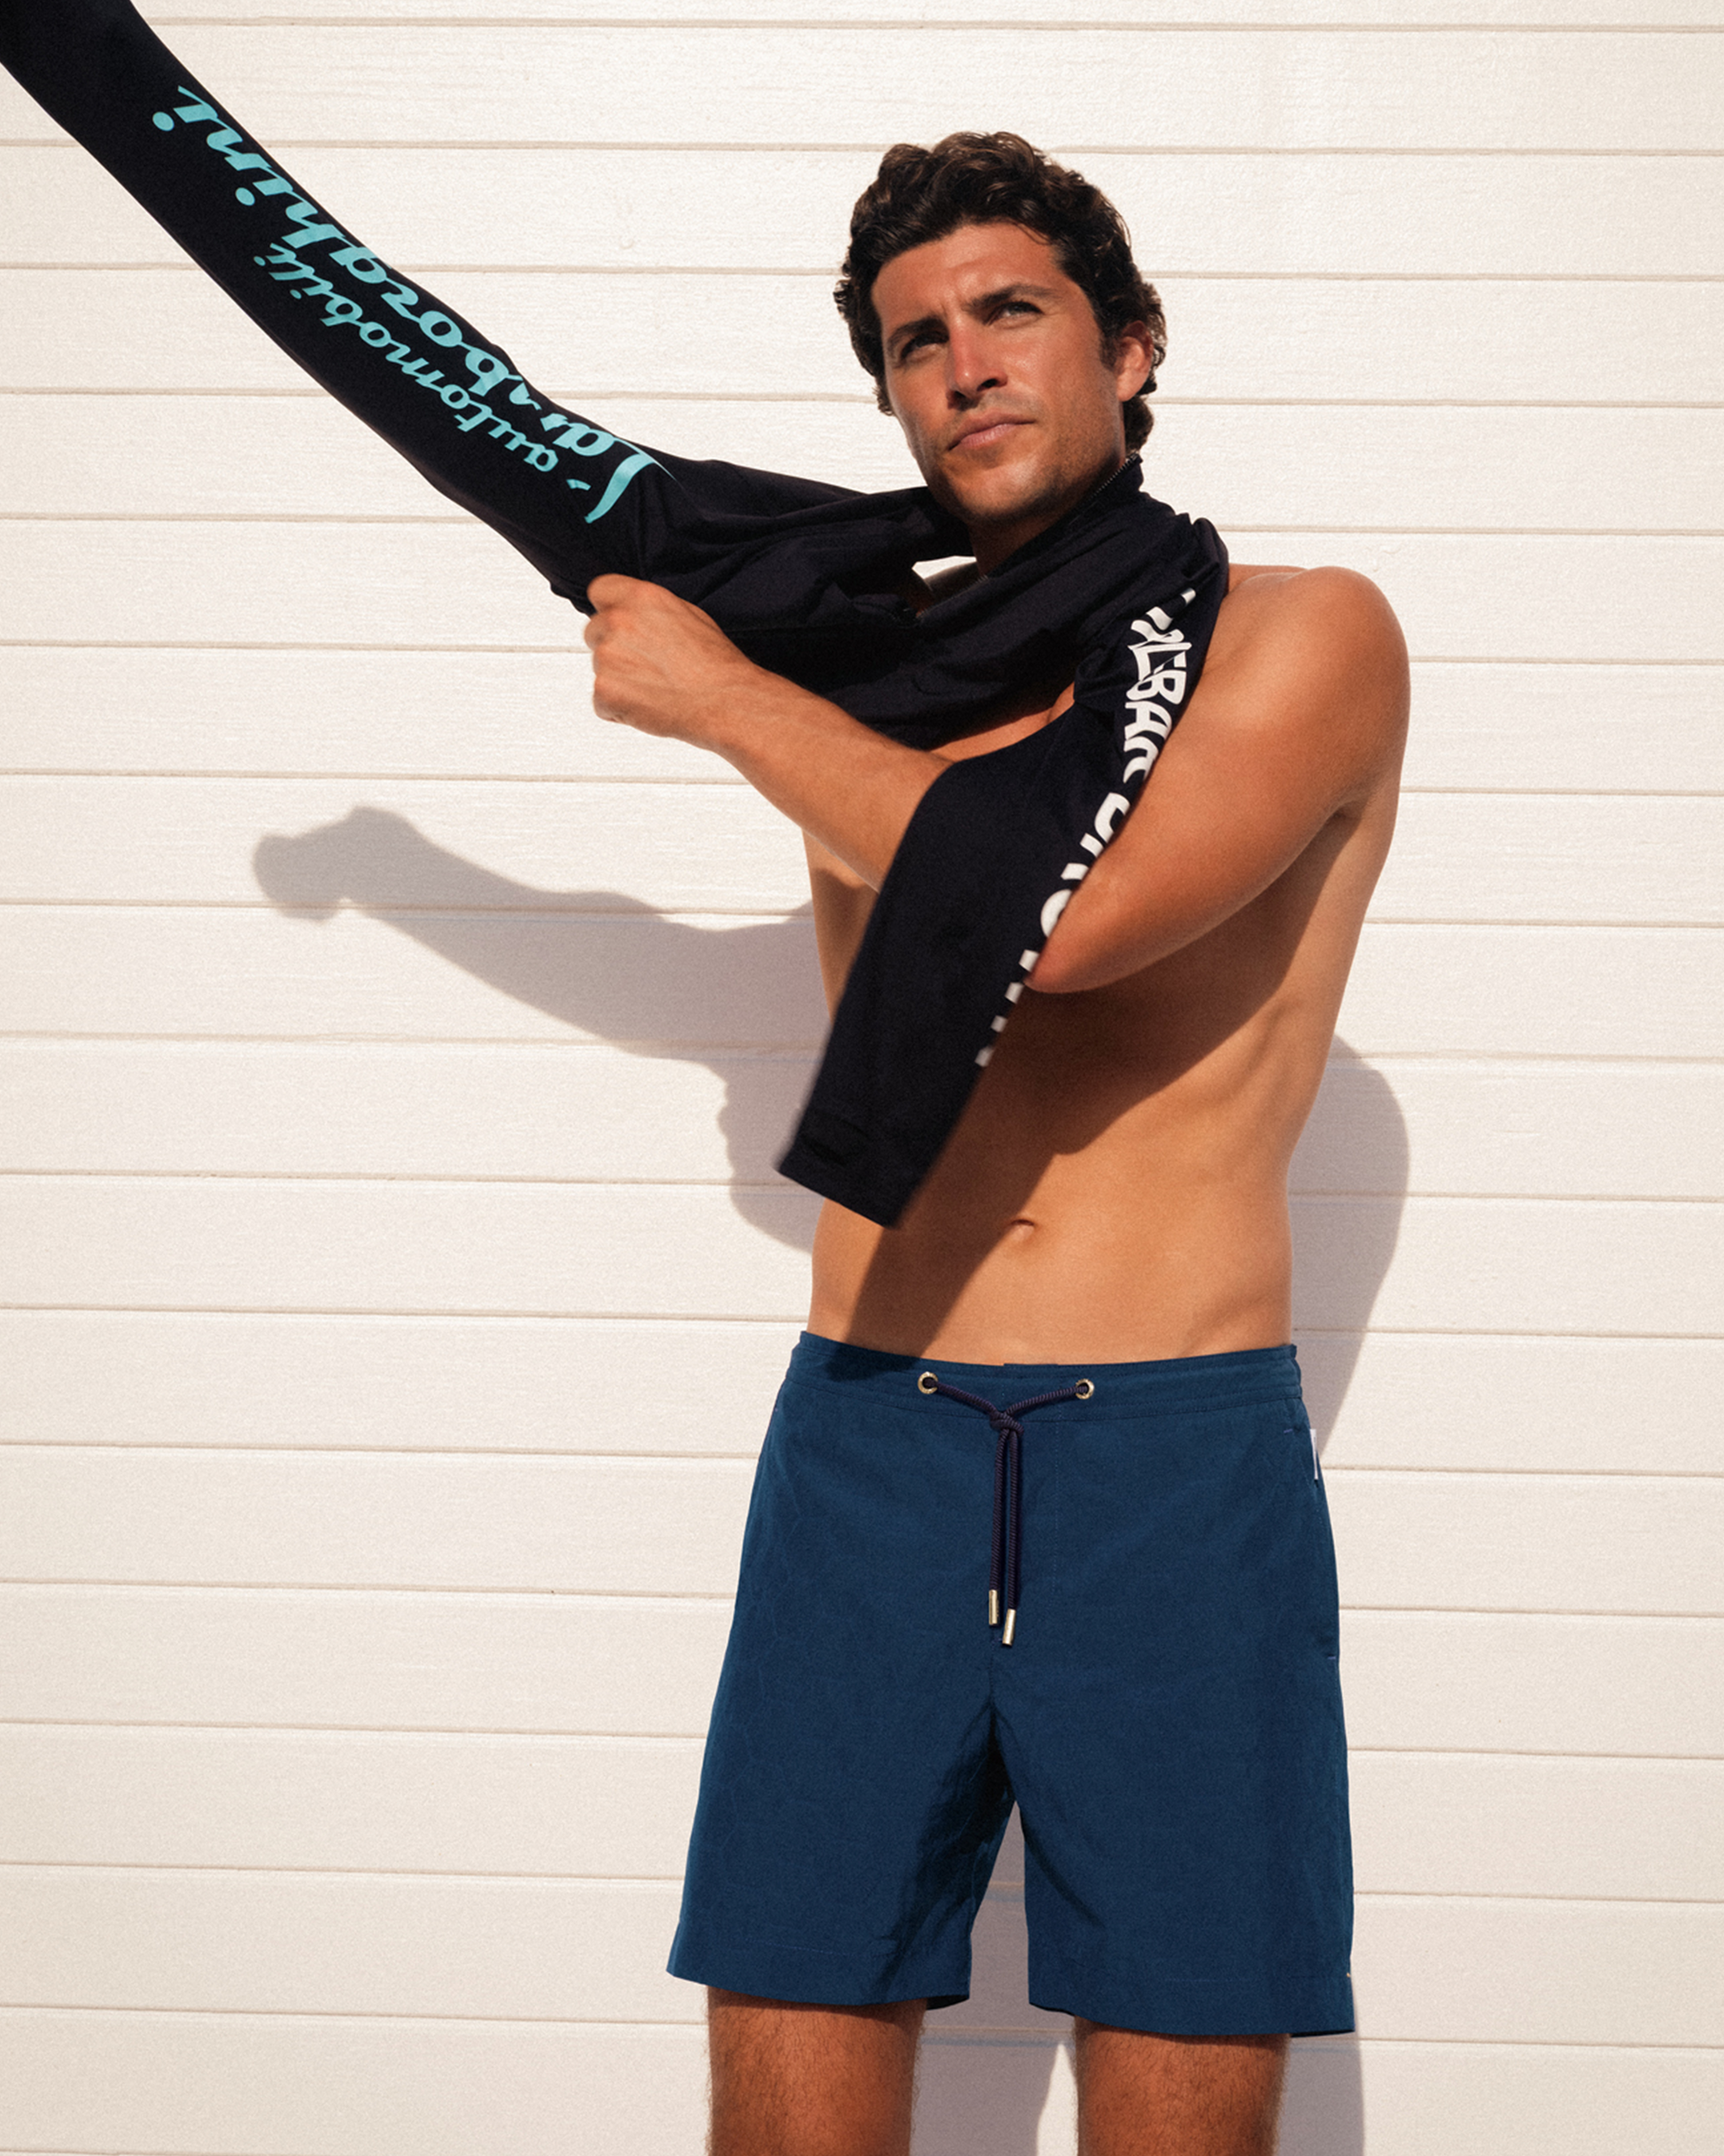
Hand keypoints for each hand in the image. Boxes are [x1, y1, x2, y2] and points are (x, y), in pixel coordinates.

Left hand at [583, 573, 761, 746]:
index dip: (608, 610)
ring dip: (618, 681)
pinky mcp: (604, 689)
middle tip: (643, 666)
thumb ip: (651, 610)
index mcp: (641, 597)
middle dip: (612, 648)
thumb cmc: (715, 664)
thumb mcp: (689, 615)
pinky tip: (649, 706)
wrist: (725, 701)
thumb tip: (636, 614)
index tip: (618, 625)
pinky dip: (618, 709)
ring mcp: (608, 655)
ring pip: (599, 668)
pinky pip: (601, 702)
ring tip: (655, 689)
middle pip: (593, 631)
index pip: (599, 590)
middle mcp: (619, 621)